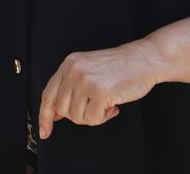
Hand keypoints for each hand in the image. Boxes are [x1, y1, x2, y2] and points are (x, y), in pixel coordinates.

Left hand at [36, 41, 164, 139]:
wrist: (144, 59)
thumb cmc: (120, 67)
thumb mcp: (88, 69)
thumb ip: (71, 88)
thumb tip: (55, 114)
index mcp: (69, 64)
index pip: (48, 94)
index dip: (44, 116)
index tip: (45, 131)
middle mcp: (73, 70)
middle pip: (62, 110)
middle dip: (79, 115)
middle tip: (96, 107)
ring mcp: (86, 80)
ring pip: (76, 117)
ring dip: (93, 116)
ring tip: (106, 103)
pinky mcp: (99, 92)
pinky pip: (92, 119)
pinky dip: (103, 118)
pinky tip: (113, 106)